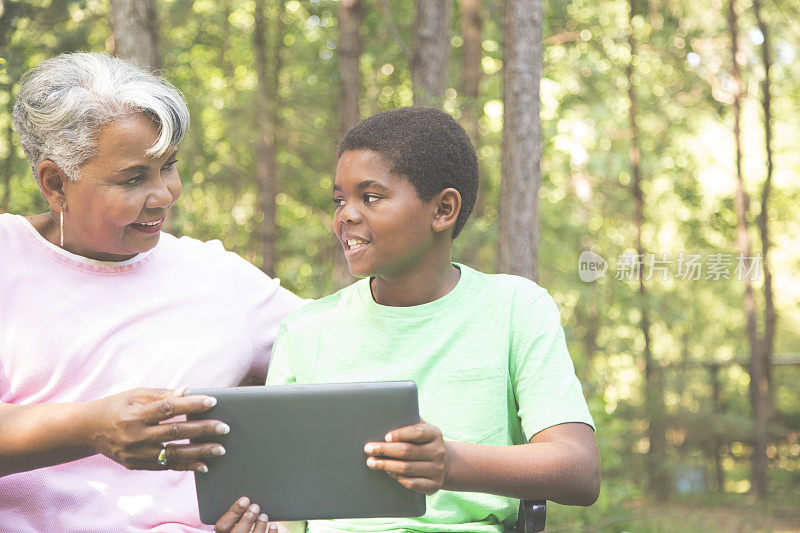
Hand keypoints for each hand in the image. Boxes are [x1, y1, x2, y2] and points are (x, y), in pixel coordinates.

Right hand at [85, 387, 228, 471]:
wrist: (88, 429)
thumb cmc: (117, 406)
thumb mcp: (135, 395)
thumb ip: (162, 395)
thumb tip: (189, 391)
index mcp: (134, 414)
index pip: (168, 409)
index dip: (191, 404)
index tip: (212, 401)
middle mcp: (134, 436)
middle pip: (175, 433)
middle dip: (203, 430)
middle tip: (224, 428)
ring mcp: (135, 454)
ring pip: (173, 454)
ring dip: (199, 452)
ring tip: (220, 449)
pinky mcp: (136, 465)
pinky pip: (165, 466)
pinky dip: (186, 466)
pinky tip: (204, 464)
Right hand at [214, 497, 275, 532]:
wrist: (255, 531)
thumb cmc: (245, 524)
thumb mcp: (237, 519)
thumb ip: (237, 513)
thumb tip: (243, 499)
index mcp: (225, 532)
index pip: (222, 526)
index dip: (233, 512)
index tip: (244, 500)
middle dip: (247, 519)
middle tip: (255, 507)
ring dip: (260, 525)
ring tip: (263, 516)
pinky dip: (271, 532)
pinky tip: (273, 525)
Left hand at [363, 420, 446, 494]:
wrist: (446, 463)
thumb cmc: (423, 442)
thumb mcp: (422, 428)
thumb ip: (408, 420)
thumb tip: (386, 413)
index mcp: (434, 434)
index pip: (417, 432)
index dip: (401, 434)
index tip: (386, 437)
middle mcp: (438, 451)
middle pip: (407, 451)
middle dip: (385, 450)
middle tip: (368, 449)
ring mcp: (437, 469)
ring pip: (407, 468)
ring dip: (386, 465)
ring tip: (371, 462)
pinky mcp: (433, 485)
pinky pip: (411, 483)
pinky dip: (397, 478)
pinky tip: (387, 472)